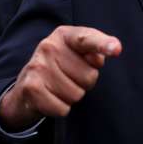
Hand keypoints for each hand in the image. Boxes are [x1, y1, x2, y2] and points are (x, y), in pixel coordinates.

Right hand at [0, 26, 121, 130]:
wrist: (26, 88)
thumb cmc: (61, 67)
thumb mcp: (76, 53)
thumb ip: (94, 51)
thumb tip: (106, 53)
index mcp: (64, 35)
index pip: (87, 39)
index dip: (103, 44)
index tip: (116, 49)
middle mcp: (48, 46)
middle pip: (89, 75)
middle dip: (84, 83)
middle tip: (69, 78)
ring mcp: (38, 67)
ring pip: (77, 94)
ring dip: (72, 96)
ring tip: (59, 88)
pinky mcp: (31, 88)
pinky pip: (63, 108)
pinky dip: (61, 108)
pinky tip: (51, 98)